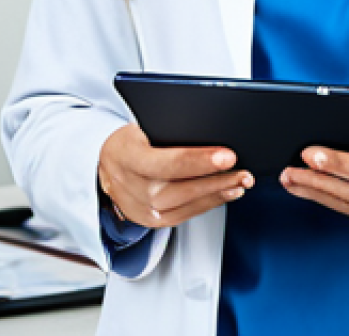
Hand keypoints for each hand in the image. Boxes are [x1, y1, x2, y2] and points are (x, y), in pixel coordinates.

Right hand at [98, 124, 253, 228]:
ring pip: (188, 204)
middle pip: (183, 187)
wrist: (105, 166)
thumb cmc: (127, 141)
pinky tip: (226, 193)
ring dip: (219, 192)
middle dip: (217, 179)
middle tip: (243, 171)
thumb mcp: (139, 127)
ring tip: (241, 181)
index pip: (170, 162)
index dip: (202, 160)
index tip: (228, 156)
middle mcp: (134, 189)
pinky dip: (209, 203)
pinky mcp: (154, 221)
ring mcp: (143, 210)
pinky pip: (186, 214)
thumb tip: (209, 129)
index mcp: (128, 158)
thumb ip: (168, 130)